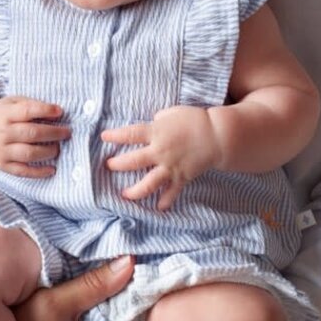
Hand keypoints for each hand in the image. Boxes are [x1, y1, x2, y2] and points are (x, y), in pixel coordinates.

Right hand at [0, 97, 69, 176]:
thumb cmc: (4, 115)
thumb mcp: (13, 102)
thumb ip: (32, 106)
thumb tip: (57, 114)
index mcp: (4, 114)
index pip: (27, 111)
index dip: (45, 110)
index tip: (60, 112)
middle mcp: (2, 133)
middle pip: (31, 133)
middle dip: (53, 133)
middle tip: (66, 133)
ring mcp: (1, 151)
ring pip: (29, 153)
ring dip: (48, 152)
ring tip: (58, 148)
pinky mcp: (3, 165)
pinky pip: (23, 171)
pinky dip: (39, 172)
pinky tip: (52, 169)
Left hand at [102, 106, 220, 209]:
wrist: (217, 135)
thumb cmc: (194, 120)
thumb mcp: (172, 113)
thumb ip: (158, 120)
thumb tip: (150, 125)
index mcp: (156, 132)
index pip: (130, 134)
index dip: (115, 136)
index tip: (103, 137)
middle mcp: (160, 151)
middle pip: (132, 161)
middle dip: (117, 165)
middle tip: (109, 166)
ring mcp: (170, 166)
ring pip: (148, 183)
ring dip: (134, 191)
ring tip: (125, 195)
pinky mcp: (181, 177)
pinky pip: (171, 193)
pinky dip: (164, 202)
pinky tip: (158, 208)